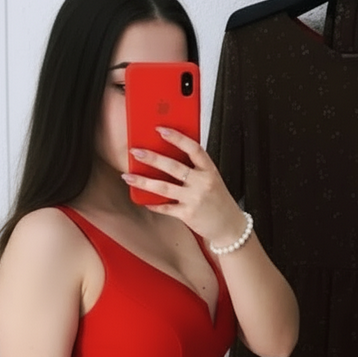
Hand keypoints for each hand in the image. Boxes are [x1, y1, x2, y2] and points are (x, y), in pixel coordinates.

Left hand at [122, 127, 246, 246]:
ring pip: (164, 187)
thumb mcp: (212, 180)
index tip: (160, 129)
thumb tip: (167, 159)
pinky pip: (165, 208)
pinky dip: (153, 204)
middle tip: (135, 152)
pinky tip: (143, 200)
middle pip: (173, 166)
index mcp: (209, 170)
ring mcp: (195, 199)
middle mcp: (203, 182)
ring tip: (127, 176)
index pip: (193, 148)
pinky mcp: (188, 214)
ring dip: (143, 181)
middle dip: (152, 158)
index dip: (177, 137)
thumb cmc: (218, 201)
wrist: (230, 226)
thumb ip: (195, 169)